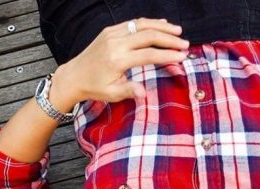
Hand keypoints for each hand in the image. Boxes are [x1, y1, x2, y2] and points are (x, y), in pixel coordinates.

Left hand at [50, 18, 188, 107]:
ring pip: (141, 25)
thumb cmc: (94, 87)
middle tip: (185, 44)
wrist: (74, 76)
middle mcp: (115, 44)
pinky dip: (148, 23)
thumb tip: (145, 93)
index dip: (167, 55)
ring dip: (161, 27)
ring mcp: (112, 34)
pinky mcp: (109, 30)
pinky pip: (132, 23)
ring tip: (178, 31)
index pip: (148, 54)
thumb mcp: (112, 94)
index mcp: (117, 60)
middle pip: (148, 36)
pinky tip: (162, 25)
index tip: (182, 57)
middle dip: (169, 39)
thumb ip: (130, 91)